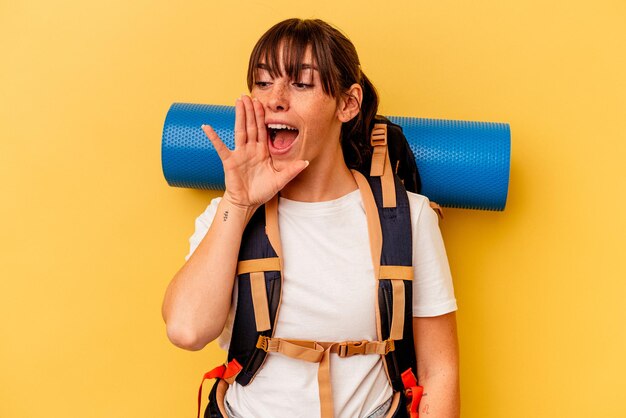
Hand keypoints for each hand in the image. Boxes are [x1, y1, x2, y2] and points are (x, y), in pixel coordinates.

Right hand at [202, 95, 308, 210]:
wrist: (247, 202)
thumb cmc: (262, 191)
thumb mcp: (280, 180)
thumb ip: (292, 170)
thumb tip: (306, 162)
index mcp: (262, 151)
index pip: (262, 130)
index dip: (261, 116)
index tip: (260, 103)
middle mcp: (251, 149)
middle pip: (251, 126)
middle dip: (250, 110)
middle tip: (247, 95)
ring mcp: (240, 154)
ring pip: (240, 131)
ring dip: (239, 116)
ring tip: (237, 101)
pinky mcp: (229, 161)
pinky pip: (220, 147)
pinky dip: (214, 137)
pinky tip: (206, 127)